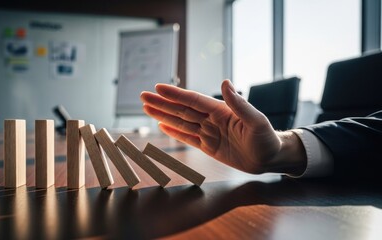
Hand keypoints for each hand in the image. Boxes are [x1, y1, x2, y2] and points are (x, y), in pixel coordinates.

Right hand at [140, 80, 305, 174]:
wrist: (270, 160)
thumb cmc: (267, 139)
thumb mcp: (256, 121)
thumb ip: (239, 104)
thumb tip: (226, 83)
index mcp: (221, 111)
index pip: (193, 100)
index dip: (175, 94)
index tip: (158, 87)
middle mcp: (211, 119)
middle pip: (181, 110)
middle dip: (162, 103)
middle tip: (143, 96)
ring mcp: (208, 133)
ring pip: (181, 122)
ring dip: (163, 115)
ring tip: (147, 108)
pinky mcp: (208, 147)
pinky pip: (187, 138)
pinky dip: (174, 132)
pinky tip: (162, 125)